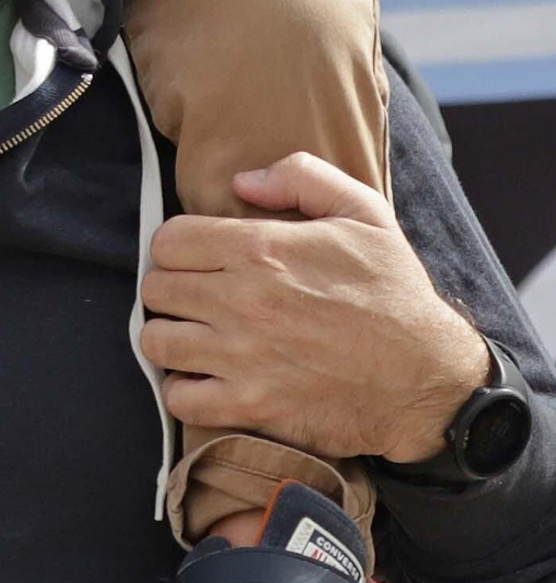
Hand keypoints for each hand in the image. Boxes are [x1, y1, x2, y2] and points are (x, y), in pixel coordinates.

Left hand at [139, 154, 492, 466]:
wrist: (426, 377)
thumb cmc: (395, 292)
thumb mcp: (365, 212)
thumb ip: (302, 177)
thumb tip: (242, 181)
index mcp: (262, 249)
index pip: (170, 240)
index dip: (178, 246)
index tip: (197, 258)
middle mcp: (243, 301)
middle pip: (157, 288)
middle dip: (171, 288)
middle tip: (197, 296)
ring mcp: (242, 357)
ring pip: (156, 341)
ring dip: (170, 336)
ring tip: (195, 335)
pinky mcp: (250, 406)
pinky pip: (180, 398)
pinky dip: (183, 388)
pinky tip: (204, 377)